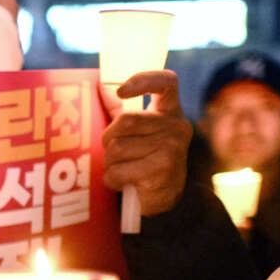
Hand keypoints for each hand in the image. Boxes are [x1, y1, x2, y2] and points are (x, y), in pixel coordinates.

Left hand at [99, 69, 190, 216]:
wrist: (163, 199)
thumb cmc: (144, 161)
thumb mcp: (138, 133)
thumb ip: (121, 111)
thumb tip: (102, 85)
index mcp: (170, 112)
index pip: (166, 82)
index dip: (143, 80)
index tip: (121, 91)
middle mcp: (176, 126)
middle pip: (125, 120)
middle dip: (109, 139)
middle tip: (114, 154)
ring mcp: (172, 148)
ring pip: (117, 148)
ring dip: (110, 163)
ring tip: (121, 170)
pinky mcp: (163, 170)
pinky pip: (118, 171)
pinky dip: (112, 180)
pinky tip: (122, 183)